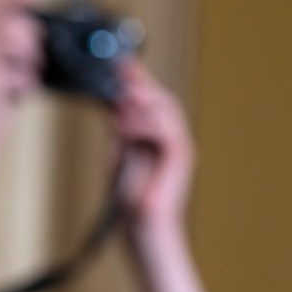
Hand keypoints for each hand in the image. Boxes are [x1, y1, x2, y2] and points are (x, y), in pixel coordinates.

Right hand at [0, 0, 43, 149]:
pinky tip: (19, 96)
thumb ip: (12, 48)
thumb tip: (40, 30)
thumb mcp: (2, 69)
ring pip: (15, 42)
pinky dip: (26, 84)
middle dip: (31, 38)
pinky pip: (18, 71)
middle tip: (38, 58)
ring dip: (32, 60)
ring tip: (31, 77)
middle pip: (10, 23)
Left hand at [111, 60, 196, 236]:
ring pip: (167, 109)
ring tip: (120, 96)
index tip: (118, 63)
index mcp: (159, 135)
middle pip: (162, 97)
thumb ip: (119, 130)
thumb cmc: (132, 198)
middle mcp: (173, 137)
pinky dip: (146, 124)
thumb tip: (110, 103)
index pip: (151, 99)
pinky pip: (167, 130)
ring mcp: (180, 146)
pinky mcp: (181, 157)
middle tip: (119, 70)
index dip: (137, 79)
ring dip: (142, 100)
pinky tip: (125, 125)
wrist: (142, 227)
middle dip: (140, 82)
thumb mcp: (119, 154)